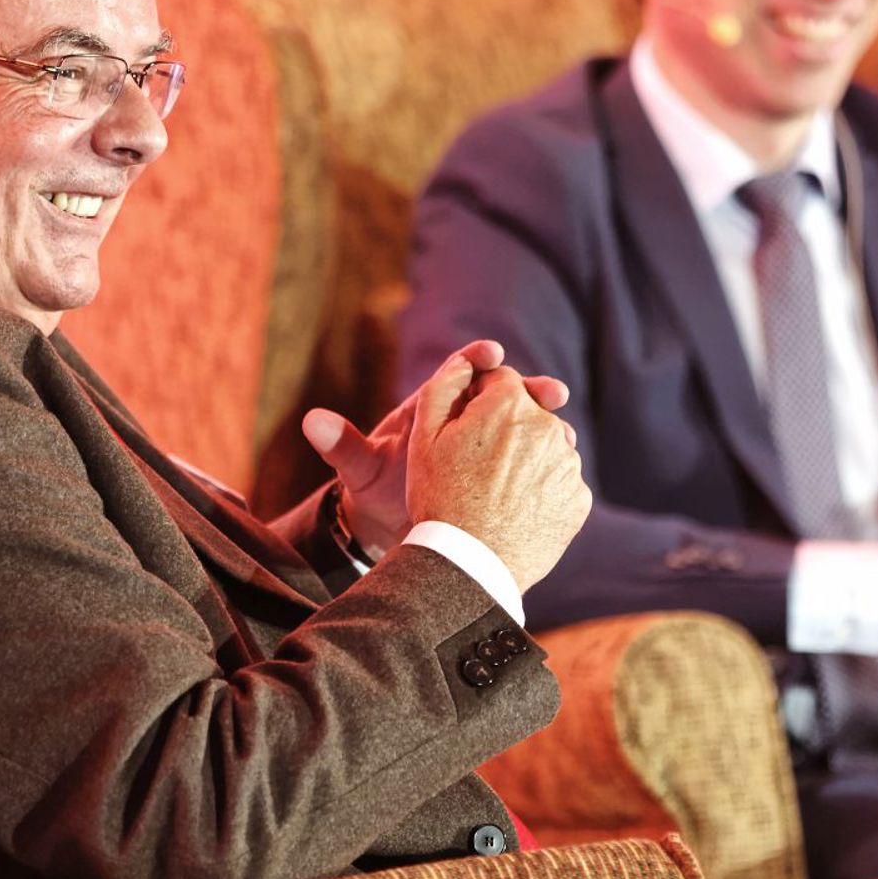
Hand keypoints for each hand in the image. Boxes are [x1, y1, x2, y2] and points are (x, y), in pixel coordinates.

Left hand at [300, 340, 571, 552]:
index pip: (458, 370)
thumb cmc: (376, 490)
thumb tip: (311, 421)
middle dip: (529, 389)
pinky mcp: (503, 472)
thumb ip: (343, 446)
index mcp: (434, 407)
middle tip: (553, 391)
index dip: (477, 358)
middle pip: (503, 396)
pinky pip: (529, 460)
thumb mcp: (360, 470)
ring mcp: (489, 447)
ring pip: (523, 428)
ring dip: (547, 426)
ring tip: (565, 430)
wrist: (397, 527)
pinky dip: (548, 459)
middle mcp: (467, 421)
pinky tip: (566, 466)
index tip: (492, 352)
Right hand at [402, 356, 590, 590]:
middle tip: (478, 464)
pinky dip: (541, 490)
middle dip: (506, 427)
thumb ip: (444, 387)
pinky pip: (559, 482)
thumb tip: (468, 362)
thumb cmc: (440, 498)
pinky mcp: (579, 499)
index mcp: (510, 404)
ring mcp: (568, 464)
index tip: (464, 428)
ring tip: (495, 490)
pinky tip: (515, 510)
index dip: (478, 401)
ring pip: (546, 447)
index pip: (499, 380)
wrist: (469, 565)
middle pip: (527, 412)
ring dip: (526, 457)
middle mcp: (549, 427)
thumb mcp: (424, 438)